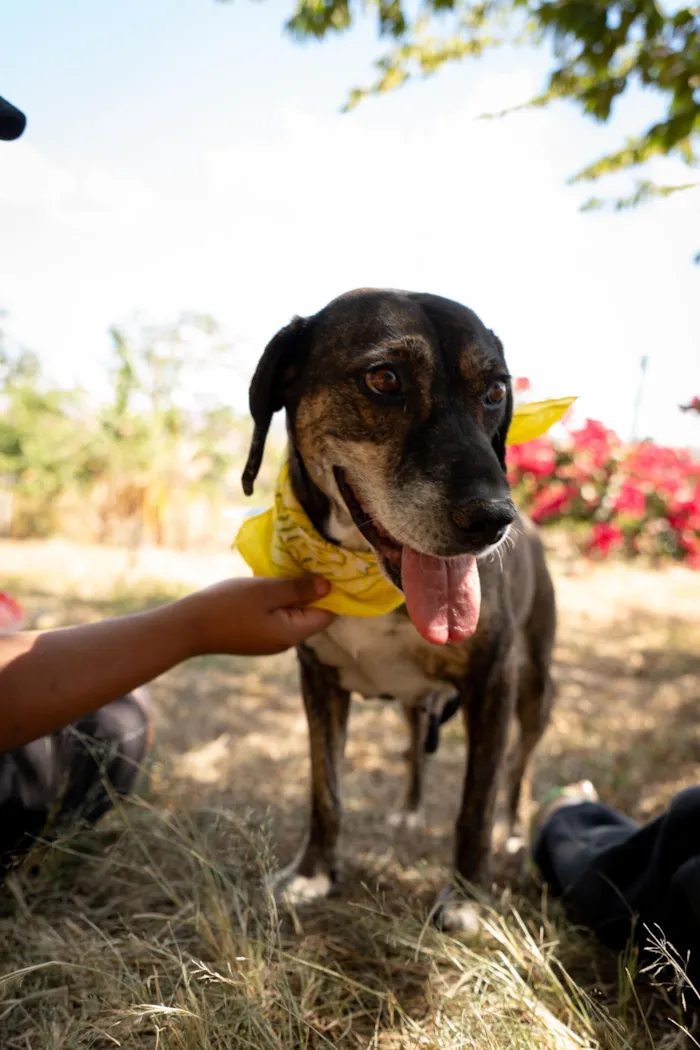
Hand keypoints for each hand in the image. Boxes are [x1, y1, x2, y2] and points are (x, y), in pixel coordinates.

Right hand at [184, 575, 334, 656]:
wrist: (187, 627)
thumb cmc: (228, 606)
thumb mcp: (267, 590)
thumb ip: (299, 589)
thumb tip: (328, 587)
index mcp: (292, 634)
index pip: (327, 615)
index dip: (331, 593)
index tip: (328, 569)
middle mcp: (285, 642)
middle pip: (310, 615)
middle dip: (311, 591)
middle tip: (309, 562)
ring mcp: (269, 640)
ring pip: (292, 614)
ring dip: (292, 593)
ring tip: (288, 568)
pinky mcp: (255, 636)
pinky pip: (275, 616)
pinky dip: (276, 600)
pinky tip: (268, 583)